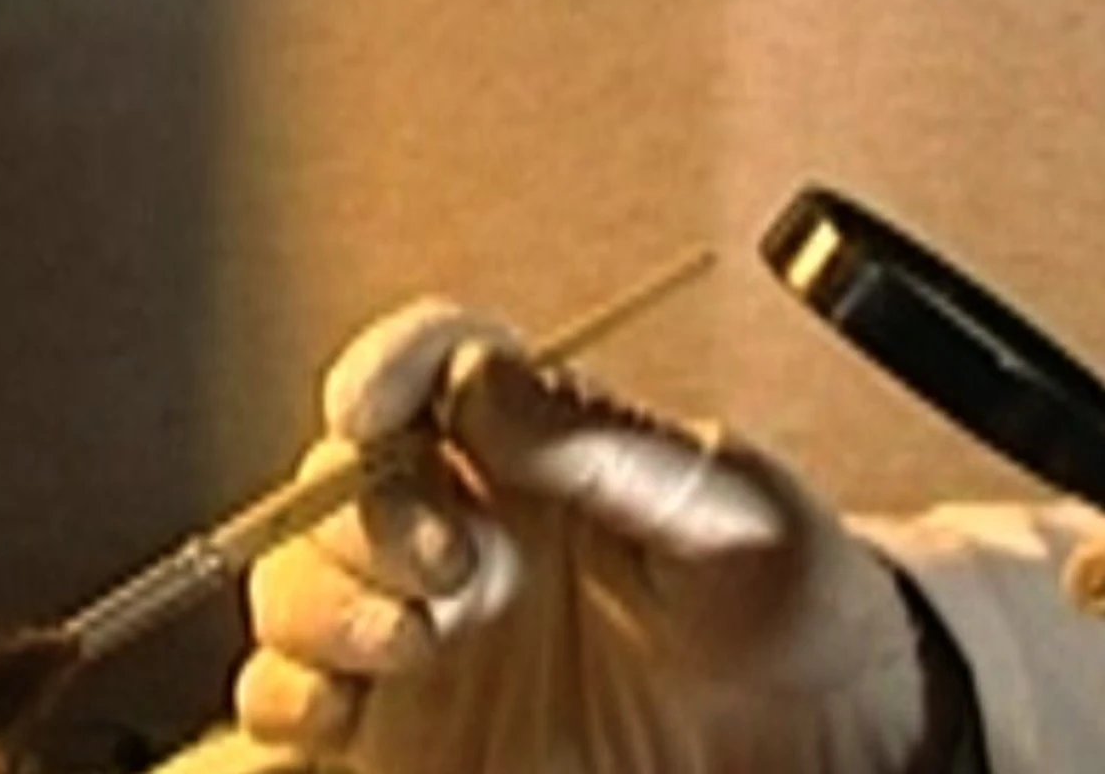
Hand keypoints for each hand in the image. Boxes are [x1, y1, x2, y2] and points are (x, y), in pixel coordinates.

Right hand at [236, 300, 939, 773]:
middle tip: (453, 561)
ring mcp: (422, 633)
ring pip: (294, 594)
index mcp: (538, 446)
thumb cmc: (788, 602)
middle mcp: (462, 529)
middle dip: (360, 512)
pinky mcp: (398, 737)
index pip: (434, 367)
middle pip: (337, 484)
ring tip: (414, 640)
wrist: (818, 738)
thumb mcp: (728, 509)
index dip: (388, 367)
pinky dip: (287, 706)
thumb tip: (481, 378)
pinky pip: (287, 715)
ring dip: (319, 606)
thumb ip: (605, 445)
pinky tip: (346, 712)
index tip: (373, 404)